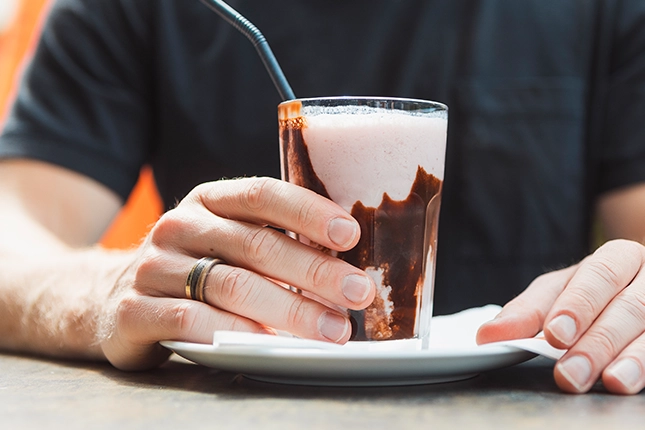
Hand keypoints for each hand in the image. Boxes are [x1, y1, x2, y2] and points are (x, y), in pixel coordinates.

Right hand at [100, 177, 374, 369]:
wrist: (111, 297)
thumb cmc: (194, 265)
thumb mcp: (226, 237)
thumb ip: (271, 238)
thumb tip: (346, 259)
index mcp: (209, 200)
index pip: (262, 194)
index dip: (308, 212)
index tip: (350, 235)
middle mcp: (179, 226)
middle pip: (256, 245)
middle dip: (315, 271)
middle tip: (358, 293)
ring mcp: (154, 267)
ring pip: (231, 285)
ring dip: (290, 309)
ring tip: (333, 329)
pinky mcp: (134, 309)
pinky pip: (191, 321)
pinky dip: (235, 332)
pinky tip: (269, 342)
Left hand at [477, 239, 644, 393]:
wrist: (642, 289)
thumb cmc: (592, 292)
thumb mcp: (558, 292)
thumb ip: (527, 311)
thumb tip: (488, 336)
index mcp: (618, 257)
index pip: (598, 276)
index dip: (577, 305)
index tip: (554, 334)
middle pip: (628, 307)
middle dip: (595, 342)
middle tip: (568, 372)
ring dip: (626, 360)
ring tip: (606, 382)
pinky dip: (643, 367)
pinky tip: (624, 381)